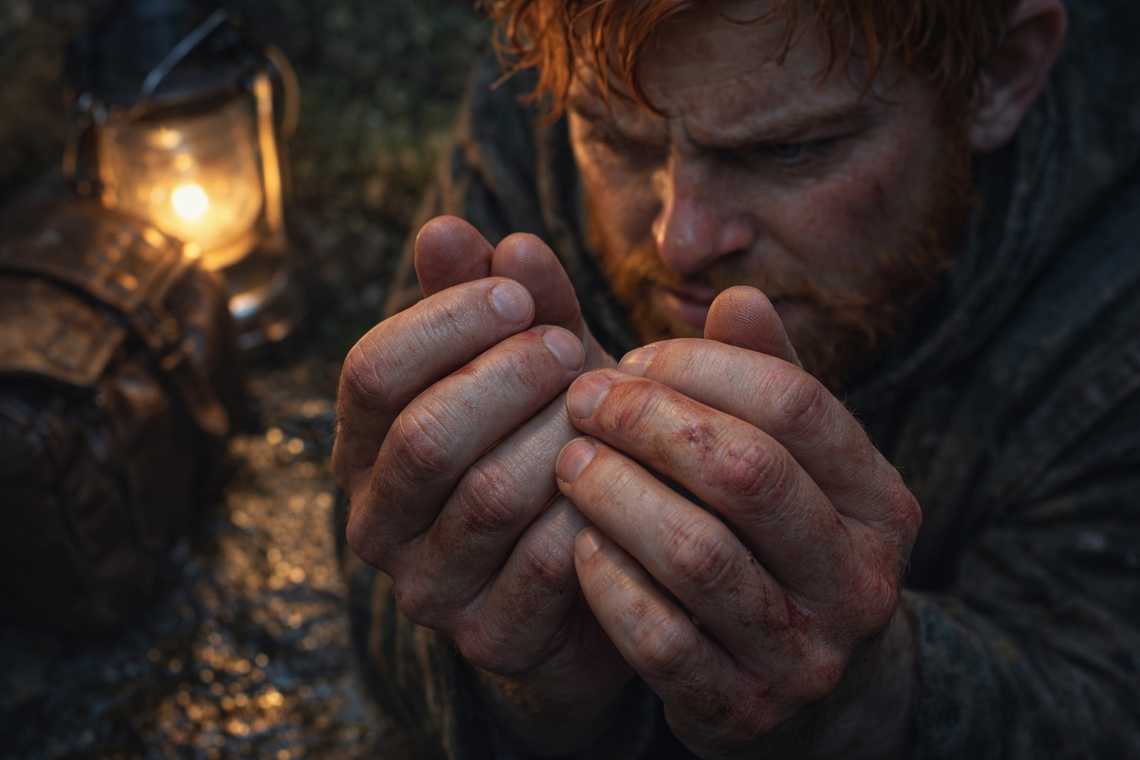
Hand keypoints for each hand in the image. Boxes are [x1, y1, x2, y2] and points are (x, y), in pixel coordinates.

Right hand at [334, 217, 631, 752]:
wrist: (601, 561)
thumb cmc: (557, 440)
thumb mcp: (528, 361)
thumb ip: (491, 300)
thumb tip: (447, 226)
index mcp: (365, 446)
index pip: (370, 371)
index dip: (446, 319)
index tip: (520, 292)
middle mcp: (377, 521)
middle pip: (424, 435)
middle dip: (509, 376)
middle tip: (572, 349)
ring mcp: (429, 589)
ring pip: (486, 495)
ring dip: (558, 435)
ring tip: (606, 404)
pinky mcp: (492, 638)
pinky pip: (546, 560)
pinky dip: (592, 504)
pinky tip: (627, 472)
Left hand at [556, 287, 922, 758]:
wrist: (809, 691)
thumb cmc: (780, 543)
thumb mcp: (792, 463)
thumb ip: (767, 380)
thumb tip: (737, 292)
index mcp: (880, 500)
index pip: (794, 403)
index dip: (700, 367)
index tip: (631, 358)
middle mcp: (860, 578)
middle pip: (745, 472)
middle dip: (649, 422)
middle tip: (583, 399)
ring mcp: (806, 654)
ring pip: (698, 556)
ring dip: (616, 495)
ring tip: (568, 460)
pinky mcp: (743, 710)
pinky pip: (661, 640)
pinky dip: (608, 583)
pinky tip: (576, 541)